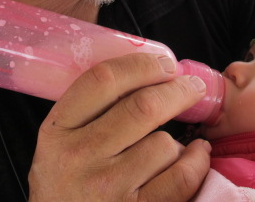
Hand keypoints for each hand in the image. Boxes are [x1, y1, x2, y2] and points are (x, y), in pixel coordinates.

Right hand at [27, 53, 210, 200]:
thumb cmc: (67, 189)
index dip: (141, 65)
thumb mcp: (60, 147)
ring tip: (174, 147)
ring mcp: (107, 188)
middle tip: (193, 87)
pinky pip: (181, 177)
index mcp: (58, 131)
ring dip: (178, 141)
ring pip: (164, 143)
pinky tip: (196, 156)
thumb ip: (89, 113)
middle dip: (177, 91)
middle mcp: (79, 157)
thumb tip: (147, 75)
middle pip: (142, 107)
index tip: (165, 64)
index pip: (102, 80)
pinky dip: (196, 162)